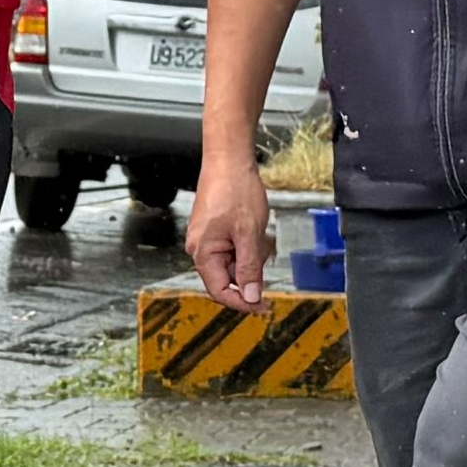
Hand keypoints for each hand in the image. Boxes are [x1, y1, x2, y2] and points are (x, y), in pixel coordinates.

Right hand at [188, 154, 275, 310]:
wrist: (228, 160)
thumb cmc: (235, 191)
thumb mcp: (249, 234)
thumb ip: (249, 268)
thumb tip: (252, 297)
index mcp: (203, 252)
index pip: (219, 290)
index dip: (242, 301)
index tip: (264, 306)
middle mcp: (199, 248)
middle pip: (227, 276)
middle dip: (250, 269)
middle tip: (266, 250)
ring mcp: (206, 238)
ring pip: (233, 261)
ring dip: (251, 254)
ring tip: (261, 232)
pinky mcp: (214, 229)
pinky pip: (233, 247)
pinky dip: (248, 243)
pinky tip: (255, 228)